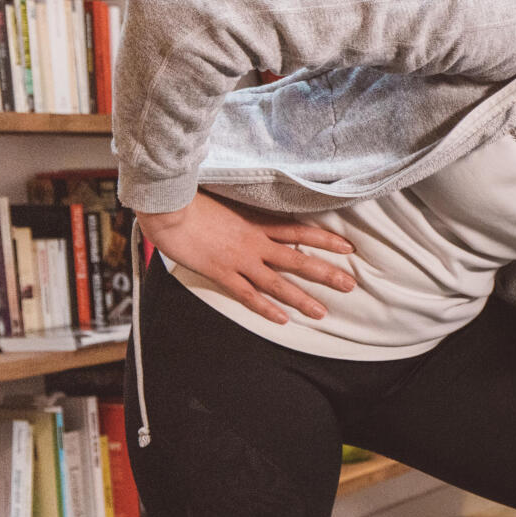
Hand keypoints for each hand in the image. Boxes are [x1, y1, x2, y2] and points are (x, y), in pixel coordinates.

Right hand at [135, 191, 356, 324]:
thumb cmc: (191, 196)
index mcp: (256, 222)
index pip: (300, 230)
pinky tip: (282, 320)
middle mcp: (254, 242)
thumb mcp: (226, 196)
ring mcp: (238, 259)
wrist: (165, 204)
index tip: (348, 247)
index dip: (326, 239)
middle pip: (298, 260)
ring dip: (301, 298)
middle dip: (326, 273)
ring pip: (278, 283)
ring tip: (322, 312)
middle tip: (350, 285)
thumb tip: (256, 207)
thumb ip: (244, 206)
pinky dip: (265, 309)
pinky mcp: (219, 272)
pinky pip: (247, 295)